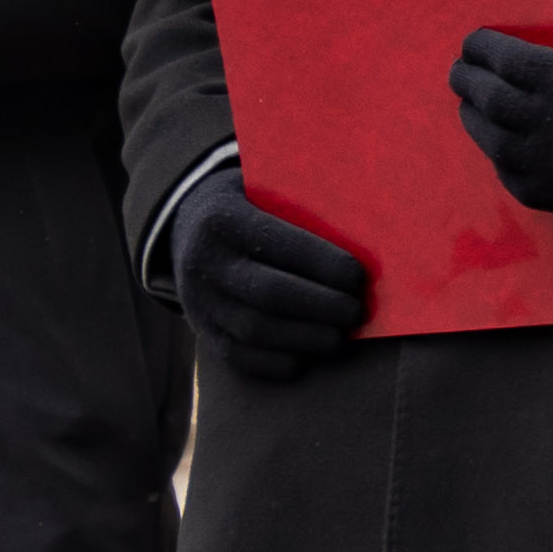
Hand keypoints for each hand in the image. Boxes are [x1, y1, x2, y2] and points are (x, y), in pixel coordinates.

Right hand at [176, 179, 367, 381]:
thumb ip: (303, 206)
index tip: (357, 277)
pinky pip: (238, 356)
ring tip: (337, 337)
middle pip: (270, 294)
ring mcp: (200, 300)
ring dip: (305, 338)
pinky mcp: (203, 330)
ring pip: (255, 330)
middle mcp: (206, 261)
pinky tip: (305, 356)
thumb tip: (365, 236)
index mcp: (225, 219)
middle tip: (355, 312)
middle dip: (321, 307)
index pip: (280, 245)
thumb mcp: (265, 189)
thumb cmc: (249, 206)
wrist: (187, 228)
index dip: (324, 265)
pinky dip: (276, 362)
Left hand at [448, 10, 552, 216]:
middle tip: (460, 72)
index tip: (472, 44)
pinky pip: (510, 175)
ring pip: (492, 139)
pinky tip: (498, 140)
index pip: (502, 59)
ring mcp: (551, 164)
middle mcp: (552, 123)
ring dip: (473, 118)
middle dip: (467, 80)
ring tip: (471, 105)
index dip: (480, 48)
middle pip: (489, 98)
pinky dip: (497, 156)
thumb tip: (524, 39)